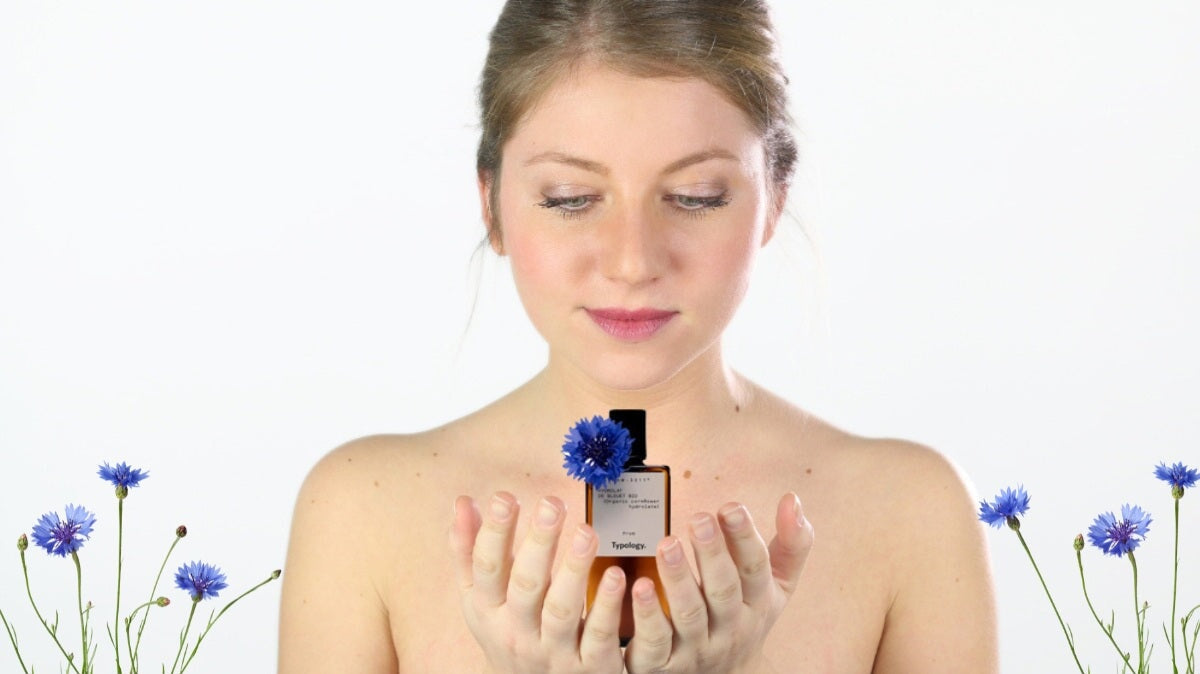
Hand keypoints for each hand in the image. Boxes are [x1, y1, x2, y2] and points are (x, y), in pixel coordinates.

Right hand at [449, 492, 626, 673]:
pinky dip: (608, 605)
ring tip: (587, 532)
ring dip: (574, 569)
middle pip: (525, 586)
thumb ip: (470, 552)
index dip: (494, 533)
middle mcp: (517, 633)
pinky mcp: (589, 665)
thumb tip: (462, 502)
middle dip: (538, 543)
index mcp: (489, 612)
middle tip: (552, 503)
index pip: (488, 569)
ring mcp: (554, 652)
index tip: (505, 497)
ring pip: (561, 610)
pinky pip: (598, 635)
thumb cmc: (508, 633)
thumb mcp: (481, 601)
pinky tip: (617, 575)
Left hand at [624, 493, 814, 673]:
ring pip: (689, 614)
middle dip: (712, 553)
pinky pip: (656, 640)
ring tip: (667, 543)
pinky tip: (640, 586)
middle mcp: (730, 626)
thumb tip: (793, 499)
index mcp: (757, 604)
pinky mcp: (665, 662)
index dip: (744, 538)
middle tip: (699, 518)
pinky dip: (648, 613)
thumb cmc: (746, 617)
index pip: (755, 569)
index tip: (730, 507)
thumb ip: (791, 544)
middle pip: (723, 590)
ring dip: (678, 578)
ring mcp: (697, 646)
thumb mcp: (776, 587)